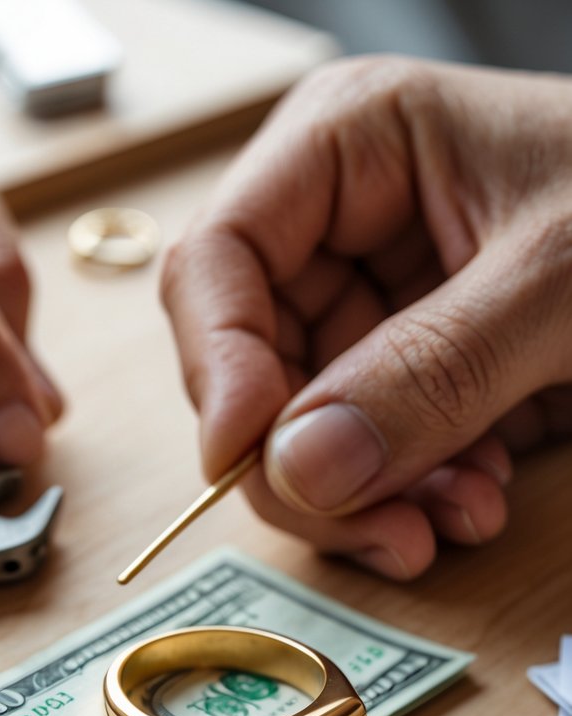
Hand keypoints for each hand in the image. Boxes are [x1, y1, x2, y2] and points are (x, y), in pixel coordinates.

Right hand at [162, 57, 571, 577]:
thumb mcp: (558, 283)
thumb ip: (429, 373)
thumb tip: (298, 468)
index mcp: (350, 145)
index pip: (218, 261)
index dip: (220, 368)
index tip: (250, 460)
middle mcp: (340, 226)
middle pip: (253, 364)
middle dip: (308, 465)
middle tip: (378, 531)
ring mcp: (373, 302)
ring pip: (305, 428)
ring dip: (369, 498)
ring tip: (455, 521)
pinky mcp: (410, 367)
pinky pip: (367, 451)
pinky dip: (412, 495)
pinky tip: (475, 500)